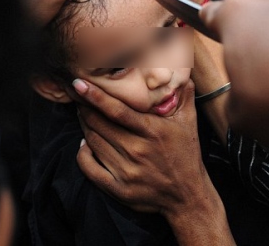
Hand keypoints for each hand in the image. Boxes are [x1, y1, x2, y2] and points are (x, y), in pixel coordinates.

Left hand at [75, 80, 212, 214]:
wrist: (187, 196)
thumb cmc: (185, 155)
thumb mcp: (189, 123)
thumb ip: (184, 95)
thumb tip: (183, 72)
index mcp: (152, 132)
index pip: (117, 111)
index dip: (95, 96)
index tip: (79, 84)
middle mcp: (137, 151)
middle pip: (99, 124)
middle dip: (84, 107)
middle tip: (78, 96)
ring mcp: (127, 172)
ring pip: (93, 142)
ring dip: (84, 126)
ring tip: (82, 114)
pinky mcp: (119, 189)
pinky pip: (90, 169)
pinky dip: (83, 154)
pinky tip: (85, 144)